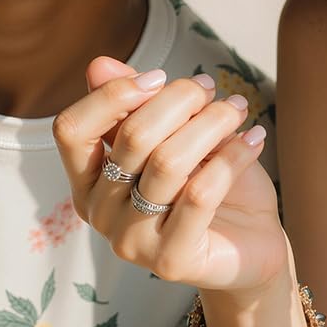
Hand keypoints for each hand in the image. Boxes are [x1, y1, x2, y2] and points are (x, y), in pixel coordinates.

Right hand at [52, 56, 286, 295]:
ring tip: (238, 107)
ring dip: (212, 122)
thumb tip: (98, 64)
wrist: (250, 242)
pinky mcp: (170, 261)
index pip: (71, 129)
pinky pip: (200, 194)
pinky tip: (254, 139)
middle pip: (131, 137)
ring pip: (169, 161)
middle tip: (211, 87)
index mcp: (87, 180)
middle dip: (179, 99)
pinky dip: (232, 156)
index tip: (159, 77)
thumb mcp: (172, 133)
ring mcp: (130, 242)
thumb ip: (136, 104)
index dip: (112, 95)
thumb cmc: (205, 178)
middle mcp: (99, 214)